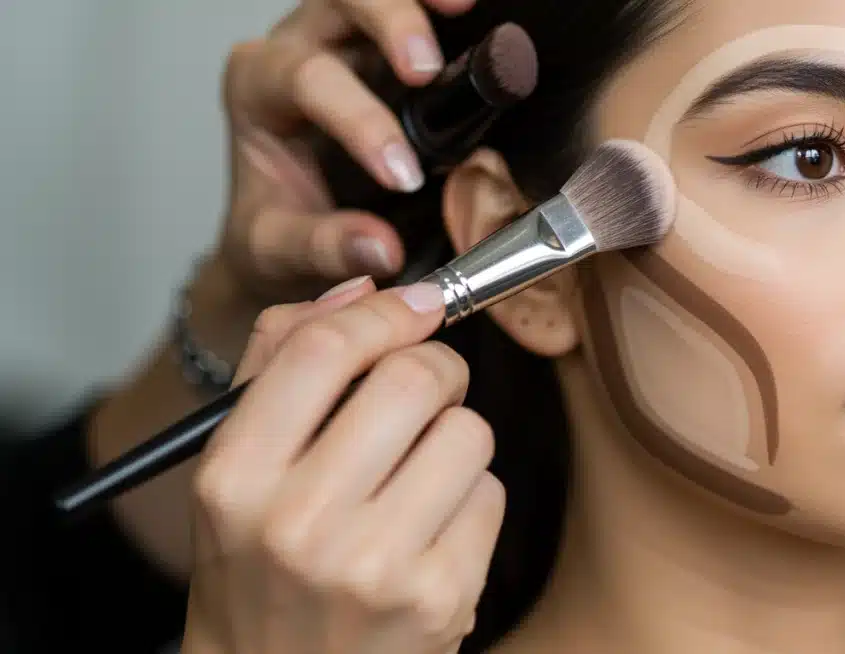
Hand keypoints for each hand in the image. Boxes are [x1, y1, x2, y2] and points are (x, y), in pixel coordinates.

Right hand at [182, 278, 503, 653]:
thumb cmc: (260, 571)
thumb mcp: (237, 471)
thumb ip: (281, 364)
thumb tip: (364, 288)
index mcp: (236, 479)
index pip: (323, 349)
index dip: (384, 312)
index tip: (415, 305)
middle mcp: (299, 524)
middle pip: (413, 379)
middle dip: (434, 368)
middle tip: (425, 389)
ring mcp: (375, 567)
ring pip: (468, 431)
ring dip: (455, 437)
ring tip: (418, 473)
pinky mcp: (440, 600)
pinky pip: (492, 493)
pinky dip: (471, 496)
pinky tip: (431, 528)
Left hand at [217, 0, 476, 303]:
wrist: (280, 230)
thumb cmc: (274, 231)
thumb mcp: (279, 252)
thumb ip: (325, 246)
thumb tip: (382, 247)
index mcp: (256, 90)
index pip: (305, 80)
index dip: (359, 119)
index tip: (404, 173)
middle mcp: (293, 48)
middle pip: (337, 2)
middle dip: (386, 24)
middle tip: (425, 70)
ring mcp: (339, 39)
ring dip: (417, 0)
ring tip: (462, 9)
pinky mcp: (380, 44)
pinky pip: (405, 7)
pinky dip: (434, 4)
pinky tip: (466, 8)